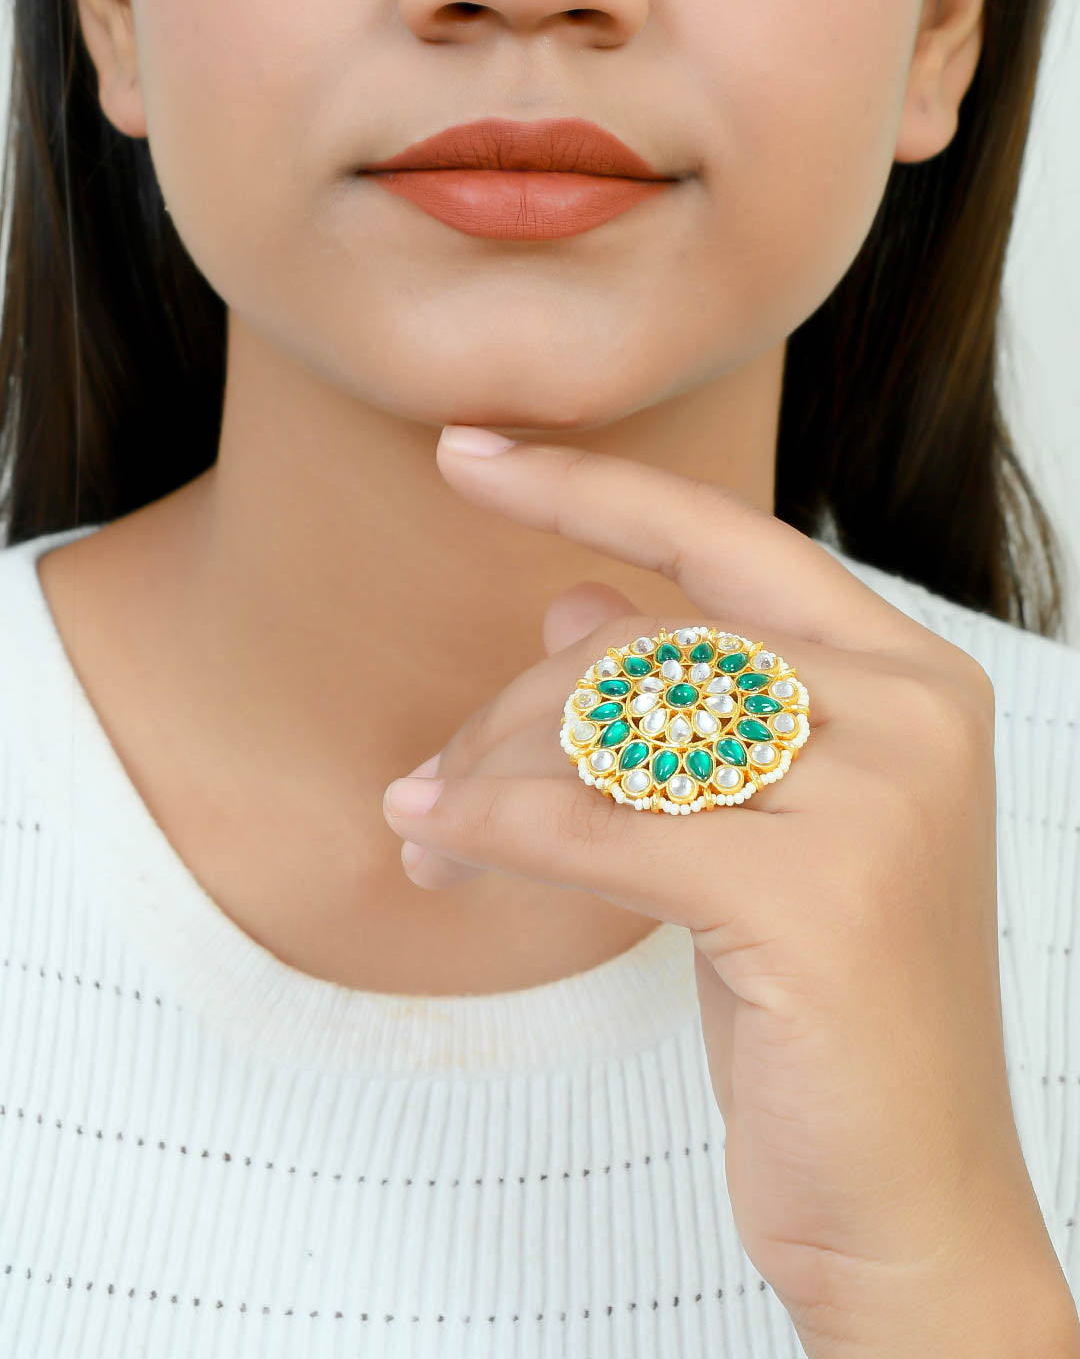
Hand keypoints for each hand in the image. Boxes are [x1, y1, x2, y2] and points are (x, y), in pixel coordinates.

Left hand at [381, 425, 1069, 1347]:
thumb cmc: (822, 1008)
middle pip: (644, 648)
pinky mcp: (814, 898)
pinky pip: (596, 831)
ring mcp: (877, 802)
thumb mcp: (751, 834)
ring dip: (491, 781)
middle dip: (508, 714)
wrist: (909, 1195)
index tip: (467, 452)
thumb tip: (572, 602)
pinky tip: (434, 841)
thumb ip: (684, 709)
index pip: (725, 541)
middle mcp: (912, 716)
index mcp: (911, 679)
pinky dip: (494, 832)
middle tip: (431, 784)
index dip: (590, 489)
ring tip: (428, 832)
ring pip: (611, 733)